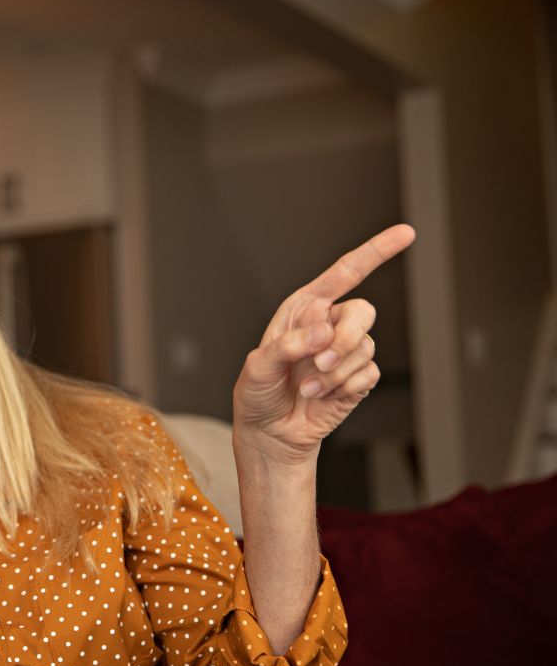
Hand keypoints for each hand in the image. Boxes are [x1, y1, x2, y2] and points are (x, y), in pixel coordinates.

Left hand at [232, 224, 415, 466]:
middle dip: (346, 339)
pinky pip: (369, 374)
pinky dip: (343, 388)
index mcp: (304, 309)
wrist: (269, 431)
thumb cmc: (257, 392)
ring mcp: (346, 351)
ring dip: (335, 372)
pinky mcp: (358, 378)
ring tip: (307, 388)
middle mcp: (329, 324)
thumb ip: (288, 345)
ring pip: (366, 348)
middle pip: (364, 312)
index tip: (407, 233)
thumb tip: (323, 332)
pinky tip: (321, 397)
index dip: (376, 252)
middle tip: (320, 362)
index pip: (345, 273)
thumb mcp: (258, 366)